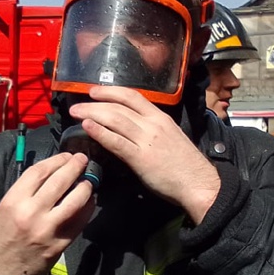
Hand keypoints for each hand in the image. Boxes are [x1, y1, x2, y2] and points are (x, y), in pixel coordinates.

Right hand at [0, 152, 95, 274]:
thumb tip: (54, 172)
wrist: (0, 269)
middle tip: (82, 160)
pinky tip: (89, 200)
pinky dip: (87, 207)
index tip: (66, 156)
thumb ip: (27, 190)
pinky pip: (80, 220)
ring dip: (86, 186)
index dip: (56, 160)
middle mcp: (31, 213)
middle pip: (60, 181)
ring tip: (89, 180)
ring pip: (75, 200)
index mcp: (14, 201)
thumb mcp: (6, 206)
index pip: (40, 172)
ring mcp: (48, 229)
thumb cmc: (3, 234)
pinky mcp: (60, 244)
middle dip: (75, 166)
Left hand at [68, 86, 220, 222]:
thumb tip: (131, 128)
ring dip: (92, 114)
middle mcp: (153, 124)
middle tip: (76, 104)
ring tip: (75, 113)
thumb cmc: (185, 164)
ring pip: (115, 119)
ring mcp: (146, 140)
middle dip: (94, 103)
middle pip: (119, 106)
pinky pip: (117, 141)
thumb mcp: (170, 137)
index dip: (110, 91)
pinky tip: (87, 127)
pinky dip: (100, 132)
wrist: (198, 182)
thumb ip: (151, 130)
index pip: (132, 96)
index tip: (94, 91)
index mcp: (160, 118)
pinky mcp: (141, 158)